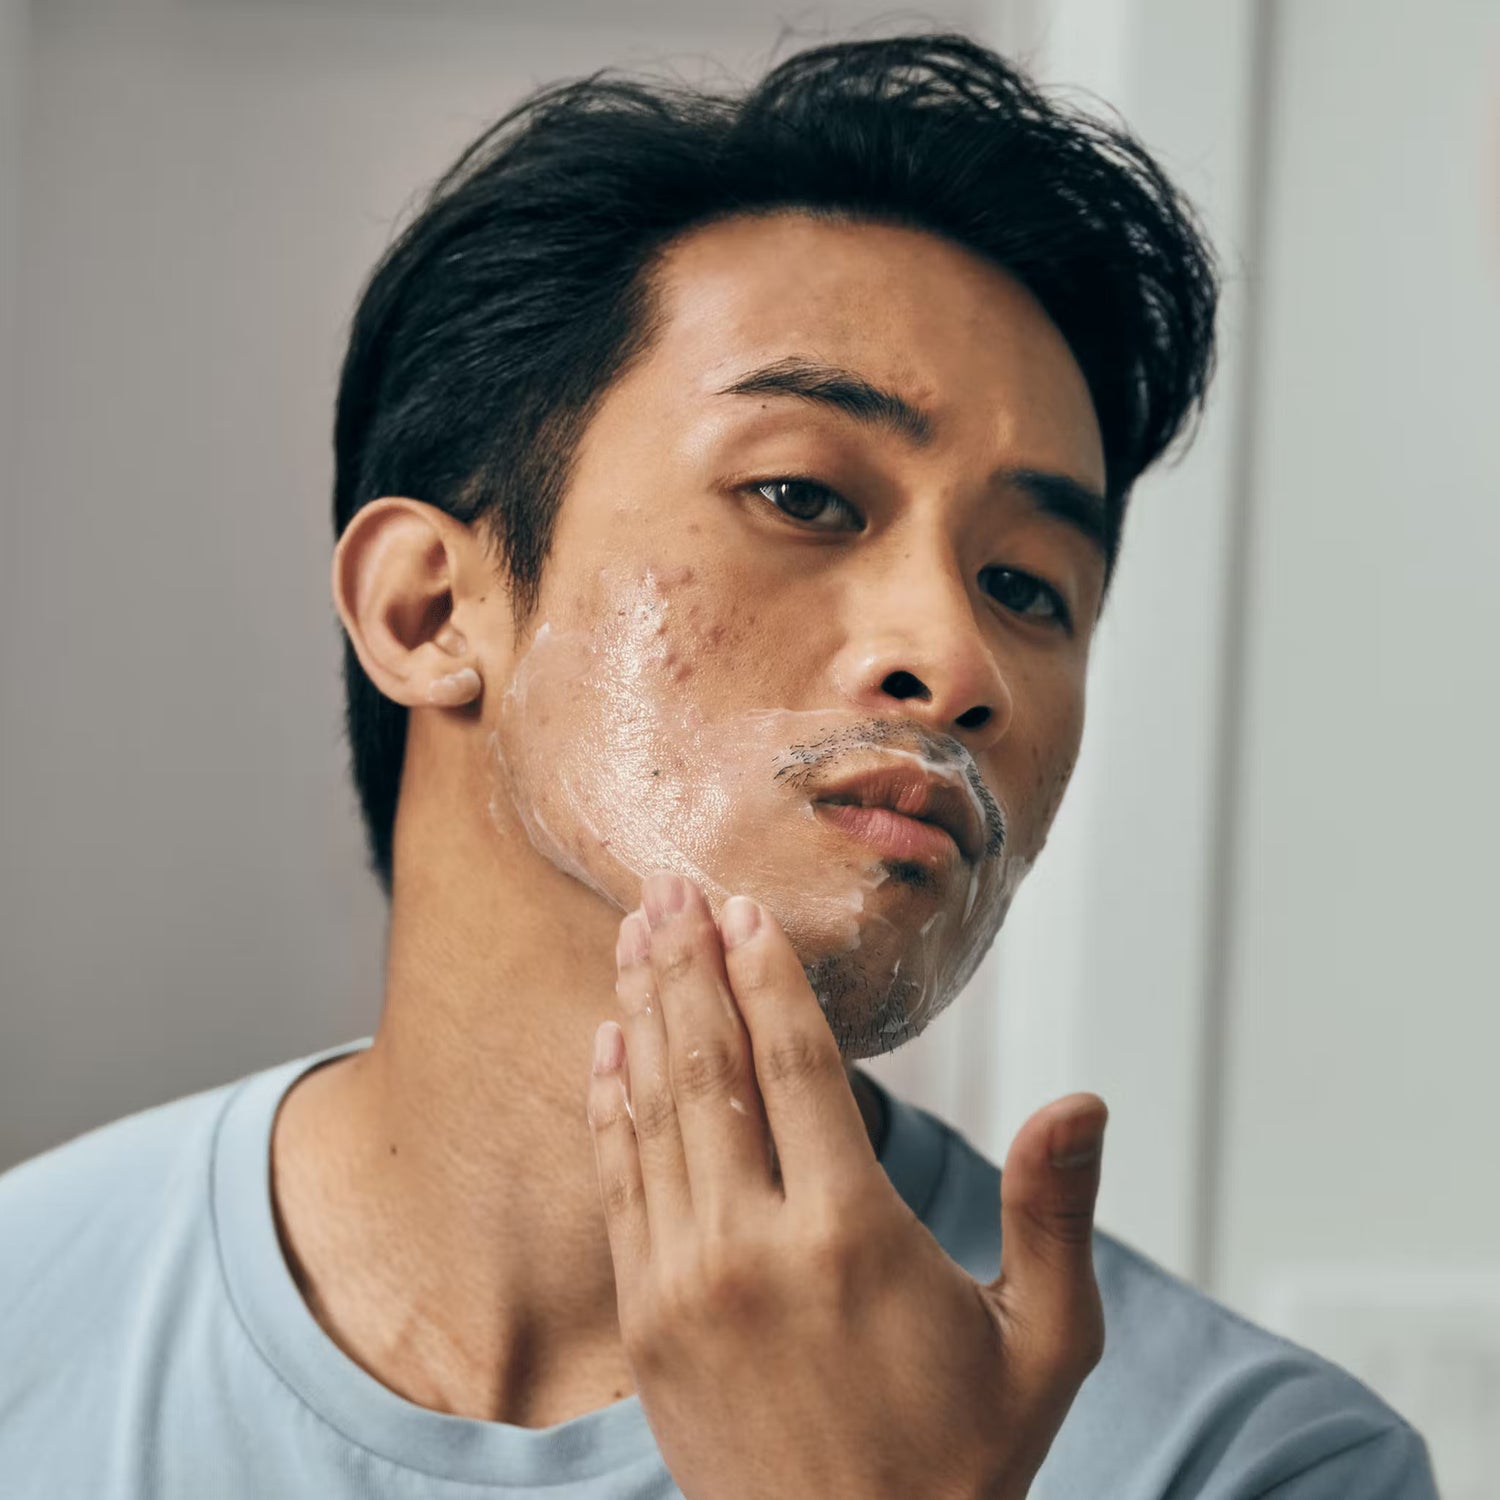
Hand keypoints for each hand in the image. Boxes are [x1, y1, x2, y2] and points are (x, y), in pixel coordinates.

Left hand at [586, 869, 1107, 1499]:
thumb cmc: (956, 1461)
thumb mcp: (1045, 1342)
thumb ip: (1055, 1213)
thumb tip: (1081, 1102)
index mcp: (852, 1238)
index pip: (798, 1067)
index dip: (767, 977)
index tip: (745, 908)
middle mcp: (754, 1249)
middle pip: (711, 1068)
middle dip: (689, 966)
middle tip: (671, 887)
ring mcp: (685, 1284)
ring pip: (655, 1113)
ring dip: (643, 1012)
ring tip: (637, 934)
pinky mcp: (647, 1319)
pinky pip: (619, 1184)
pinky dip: (609, 1105)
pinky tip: (607, 1044)